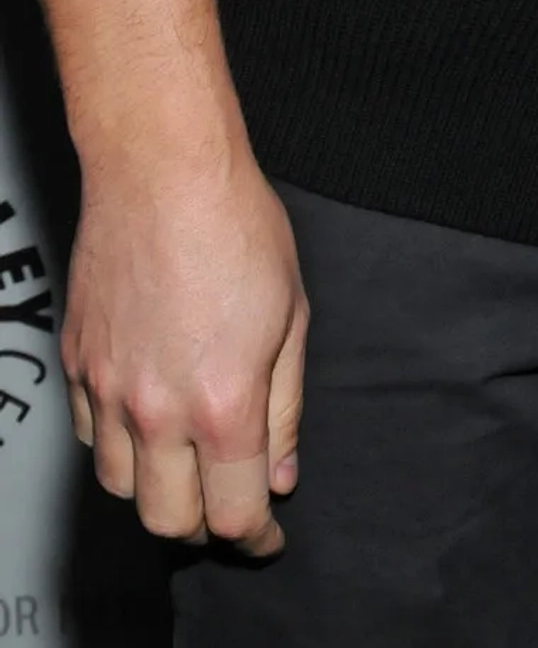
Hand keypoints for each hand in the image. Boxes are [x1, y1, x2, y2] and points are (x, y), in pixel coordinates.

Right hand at [62, 144, 306, 552]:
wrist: (163, 170)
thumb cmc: (235, 225)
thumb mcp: (291, 317)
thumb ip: (284, 408)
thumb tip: (279, 473)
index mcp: (222, 402)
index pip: (234, 513)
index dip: (258, 537)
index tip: (268, 535)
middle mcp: (157, 409)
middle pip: (169, 521)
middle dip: (205, 526)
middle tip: (230, 504)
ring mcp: (107, 389)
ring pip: (121, 488)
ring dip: (157, 492)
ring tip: (189, 465)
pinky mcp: (76, 363)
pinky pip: (89, 438)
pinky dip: (119, 447)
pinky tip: (147, 422)